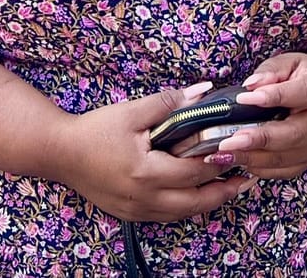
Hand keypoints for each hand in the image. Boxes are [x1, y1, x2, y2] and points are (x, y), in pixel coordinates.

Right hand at [52, 82, 256, 222]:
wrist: (59, 153)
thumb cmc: (95, 130)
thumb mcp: (132, 111)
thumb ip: (170, 102)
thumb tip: (204, 91)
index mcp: (146, 171)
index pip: (194, 171)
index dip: (220, 162)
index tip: (241, 152)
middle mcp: (144, 197)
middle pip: (194, 201)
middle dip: (223, 191)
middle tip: (247, 179)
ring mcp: (136, 209)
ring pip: (182, 213)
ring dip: (207, 202)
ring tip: (230, 189)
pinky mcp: (129, 214)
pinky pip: (166, 216)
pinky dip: (186, 207)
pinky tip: (197, 196)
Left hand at [207, 54, 306, 180]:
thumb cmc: (300, 76)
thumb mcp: (288, 63)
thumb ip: (270, 71)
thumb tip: (251, 85)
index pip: (300, 94)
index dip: (272, 97)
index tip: (243, 98)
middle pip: (293, 134)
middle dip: (259, 139)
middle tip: (229, 141)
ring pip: (285, 158)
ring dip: (253, 158)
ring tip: (225, 154)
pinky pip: (281, 171)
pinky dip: (259, 168)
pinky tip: (239, 160)